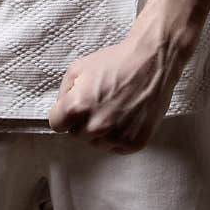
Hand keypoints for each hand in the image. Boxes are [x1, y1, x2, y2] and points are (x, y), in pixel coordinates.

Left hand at [48, 0, 209, 152]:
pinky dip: (119, 136)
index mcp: (76, 108)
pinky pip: (117, 147)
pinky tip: (126, 117)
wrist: (152, 62)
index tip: (75, 108)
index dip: (65, 115)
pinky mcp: (134, 143)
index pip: (57, 125)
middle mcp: (95, 127)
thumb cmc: (116, 62)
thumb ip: (63, 93)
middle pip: (77, 135)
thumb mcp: (78, 68)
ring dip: (101, 131)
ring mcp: (116, 137)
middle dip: (83, 122)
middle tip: (99, 104)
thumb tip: (62, 110)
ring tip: (114, 109)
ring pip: (97, 143)